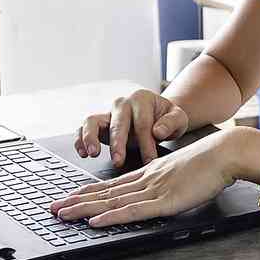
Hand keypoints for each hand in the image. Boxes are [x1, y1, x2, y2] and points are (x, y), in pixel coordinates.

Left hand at [50, 130, 241, 227]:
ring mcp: (154, 189)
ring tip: (63, 214)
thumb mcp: (183, 171)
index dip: (89, 193)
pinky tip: (95, 221)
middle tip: (54, 208)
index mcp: (151, 173)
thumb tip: (161, 191)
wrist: (227, 152)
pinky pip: (132, 210)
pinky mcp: (165, 200)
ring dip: (85, 208)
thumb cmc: (211, 162)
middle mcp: (147, 180)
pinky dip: (111, 216)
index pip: (113, 185)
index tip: (70, 198)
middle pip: (105, 192)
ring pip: (112, 200)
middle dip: (77, 201)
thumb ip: (169, 181)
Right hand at [75, 88, 189, 167]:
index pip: (142, 123)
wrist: (158, 116)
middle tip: (118, 160)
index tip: (149, 161)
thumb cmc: (167, 119)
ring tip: (93, 153)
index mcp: (142, 99)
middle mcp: (122, 103)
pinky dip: (80, 140)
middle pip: (117, 122)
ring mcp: (108, 113)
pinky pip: (83, 129)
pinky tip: (83, 153)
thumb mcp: (178, 118)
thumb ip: (171, 123)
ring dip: (91, 137)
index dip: (145, 143)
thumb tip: (157, 131)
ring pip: (92, 121)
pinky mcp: (98, 124)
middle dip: (117, 143)